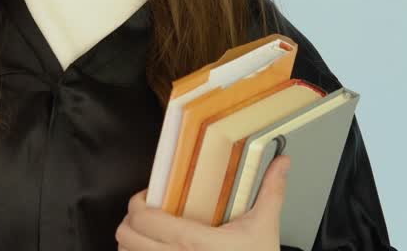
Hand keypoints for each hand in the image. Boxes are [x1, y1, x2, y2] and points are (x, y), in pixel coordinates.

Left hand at [116, 155, 289, 250]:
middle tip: (145, 214)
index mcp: (193, 242)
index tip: (149, 196)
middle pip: (125, 236)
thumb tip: (281, 163)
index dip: (137, 203)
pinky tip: (153, 250)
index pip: (143, 218)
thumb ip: (271, 191)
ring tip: (147, 234)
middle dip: (130, 221)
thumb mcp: (264, 227)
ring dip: (132, 242)